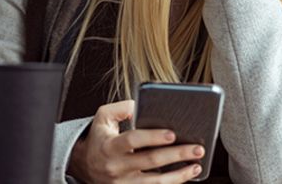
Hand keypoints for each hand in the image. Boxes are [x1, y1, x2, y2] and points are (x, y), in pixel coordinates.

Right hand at [68, 100, 203, 182]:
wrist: (85, 165)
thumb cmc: (99, 138)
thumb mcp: (102, 117)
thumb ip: (121, 108)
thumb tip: (140, 106)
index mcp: (110, 145)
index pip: (133, 140)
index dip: (153, 137)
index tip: (172, 134)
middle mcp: (116, 166)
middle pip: (150, 161)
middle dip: (177, 155)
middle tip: (196, 148)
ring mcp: (123, 183)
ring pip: (155, 183)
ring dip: (179, 175)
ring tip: (195, 166)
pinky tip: (184, 176)